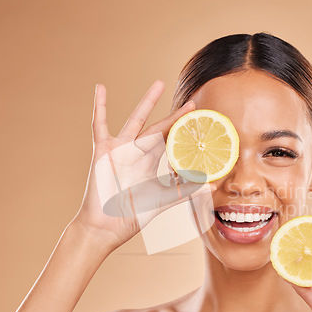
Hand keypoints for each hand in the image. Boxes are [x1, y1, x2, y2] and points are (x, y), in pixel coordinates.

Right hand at [72, 81, 214, 251]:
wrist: (105, 226)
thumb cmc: (131, 216)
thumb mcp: (162, 201)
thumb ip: (185, 192)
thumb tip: (212, 186)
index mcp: (151, 164)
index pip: (172, 143)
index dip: (186, 133)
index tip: (202, 124)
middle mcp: (138, 153)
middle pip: (160, 128)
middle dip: (175, 116)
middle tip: (192, 102)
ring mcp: (120, 150)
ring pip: (136, 120)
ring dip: (147, 102)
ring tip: (159, 84)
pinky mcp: (103, 150)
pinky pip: (99, 124)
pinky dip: (100, 106)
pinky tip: (101, 88)